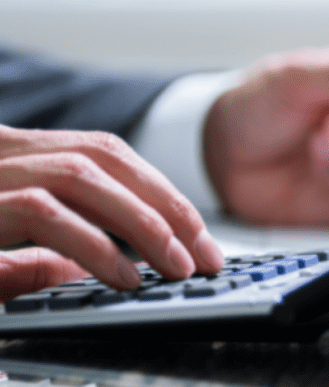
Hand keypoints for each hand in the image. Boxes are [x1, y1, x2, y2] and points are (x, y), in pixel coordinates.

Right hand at [0, 126, 223, 300]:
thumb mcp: (2, 257)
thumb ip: (49, 255)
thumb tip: (119, 270)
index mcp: (12, 156)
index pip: (104, 156)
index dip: (159, 193)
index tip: (201, 239)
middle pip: (103, 156)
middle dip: (166, 206)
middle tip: (205, 256)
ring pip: (82, 175)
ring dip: (142, 223)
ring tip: (176, 267)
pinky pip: (43, 212)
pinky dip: (94, 245)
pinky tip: (124, 276)